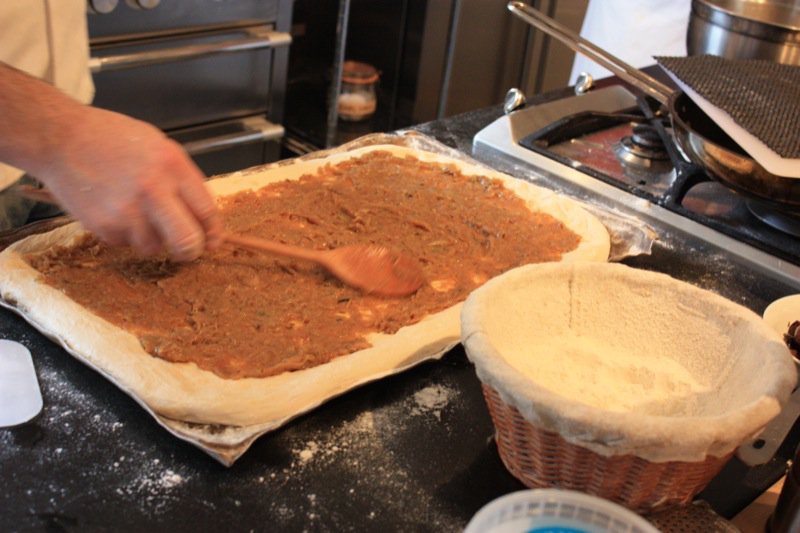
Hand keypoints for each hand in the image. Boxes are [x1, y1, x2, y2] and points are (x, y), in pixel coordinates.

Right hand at [43, 106, 221, 261]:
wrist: (61, 139)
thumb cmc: (112, 139)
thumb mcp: (160, 147)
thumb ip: (184, 181)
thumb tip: (205, 219)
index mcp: (172, 166)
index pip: (207, 211)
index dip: (213, 231)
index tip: (212, 239)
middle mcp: (153, 190)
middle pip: (188, 241)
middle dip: (191, 250)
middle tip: (187, 248)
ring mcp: (127, 211)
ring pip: (154, 247)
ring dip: (152, 238)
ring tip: (137, 212)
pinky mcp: (103, 226)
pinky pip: (126, 244)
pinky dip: (125, 234)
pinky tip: (115, 209)